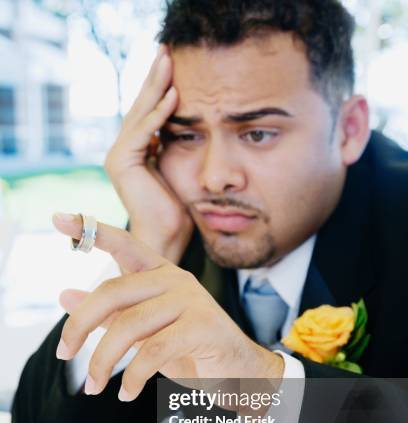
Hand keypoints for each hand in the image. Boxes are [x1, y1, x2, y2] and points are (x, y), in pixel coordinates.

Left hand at [53, 214, 283, 401]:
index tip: (57, 218)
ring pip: (129, 325)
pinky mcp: (203, 325)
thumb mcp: (146, 332)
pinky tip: (127, 394)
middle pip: (113, 291)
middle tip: (63, 354)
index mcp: (160, 274)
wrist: (240, 375)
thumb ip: (110, 313)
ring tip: (94, 388)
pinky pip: (154, 351)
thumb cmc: (192, 350)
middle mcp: (175, 279)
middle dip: (80, 325)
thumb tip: (64, 295)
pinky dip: (133, 378)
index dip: (90, 229)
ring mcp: (191, 300)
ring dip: (103, 361)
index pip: (124, 244)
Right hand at [104, 45, 193, 263]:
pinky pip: (144, 132)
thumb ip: (174, 145)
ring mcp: (119, 156)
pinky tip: (174, 95)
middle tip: (166, 50)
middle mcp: (122, 151)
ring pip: (140, 114)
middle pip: (141, 107)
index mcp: (135, 152)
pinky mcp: (122, 163)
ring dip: (156, 86)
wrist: (167, 238)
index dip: (160, 87)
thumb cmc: (178, 211)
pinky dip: (159, 114)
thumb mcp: (178, 168)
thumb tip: (186, 122)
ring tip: (169, 61)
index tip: (174, 64)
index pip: (148, 113)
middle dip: (155, 78)